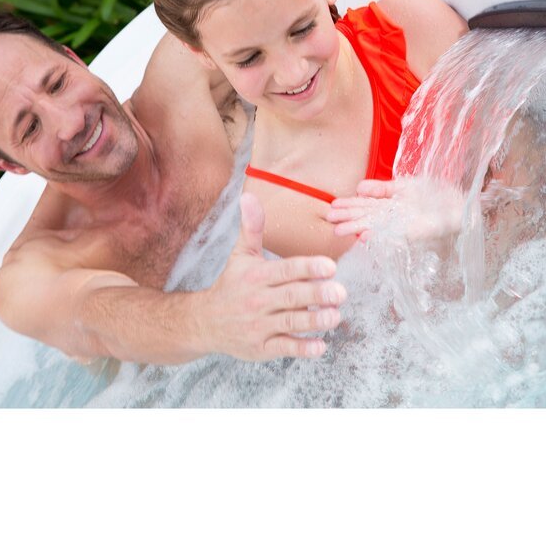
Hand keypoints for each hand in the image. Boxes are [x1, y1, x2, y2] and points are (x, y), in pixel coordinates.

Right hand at [200, 193, 346, 360]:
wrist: (204, 322)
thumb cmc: (230, 285)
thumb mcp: (240, 255)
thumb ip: (251, 228)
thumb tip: (249, 196)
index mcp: (255, 276)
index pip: (284, 270)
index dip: (307, 268)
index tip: (329, 267)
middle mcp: (257, 300)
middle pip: (290, 297)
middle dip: (316, 294)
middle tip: (340, 292)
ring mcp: (259, 326)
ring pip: (290, 323)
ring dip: (314, 321)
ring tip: (335, 315)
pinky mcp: (261, 348)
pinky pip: (283, 348)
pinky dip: (302, 348)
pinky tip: (321, 346)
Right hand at [327, 177, 464, 243]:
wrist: (460, 203)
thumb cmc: (436, 194)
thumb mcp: (405, 186)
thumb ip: (382, 188)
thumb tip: (358, 187)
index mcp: (390, 203)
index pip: (366, 204)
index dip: (349, 205)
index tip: (333, 205)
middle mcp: (393, 215)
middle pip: (366, 215)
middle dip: (348, 217)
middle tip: (329, 218)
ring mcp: (401, 224)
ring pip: (375, 224)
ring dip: (357, 227)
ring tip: (339, 230)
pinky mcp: (413, 233)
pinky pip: (391, 234)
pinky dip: (377, 236)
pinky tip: (364, 237)